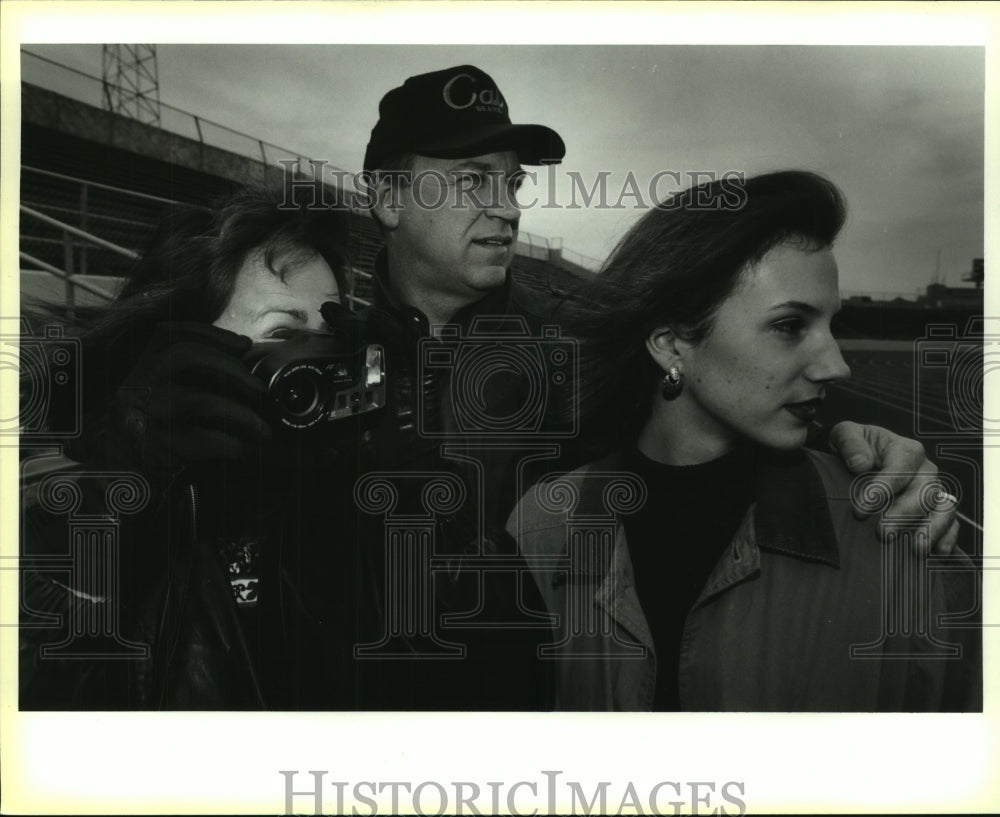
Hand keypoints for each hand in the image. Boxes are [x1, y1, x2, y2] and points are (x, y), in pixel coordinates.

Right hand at [111, 322, 270, 477]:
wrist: (126, 479)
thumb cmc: (157, 432)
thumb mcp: (163, 393)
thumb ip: (192, 373)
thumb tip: (243, 355)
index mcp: (141, 368)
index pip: (171, 334)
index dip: (211, 334)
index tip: (243, 345)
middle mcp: (137, 386)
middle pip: (185, 356)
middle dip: (231, 367)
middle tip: (260, 389)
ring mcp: (145, 416)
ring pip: (200, 400)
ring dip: (241, 413)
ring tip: (263, 428)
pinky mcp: (157, 449)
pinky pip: (205, 440)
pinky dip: (233, 444)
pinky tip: (245, 450)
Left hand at [828, 421, 958, 553]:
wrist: (861, 460)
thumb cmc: (855, 448)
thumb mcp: (844, 434)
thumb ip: (850, 443)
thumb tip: (860, 464)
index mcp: (906, 450)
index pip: (899, 469)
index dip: (881, 490)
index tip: (859, 511)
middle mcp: (925, 471)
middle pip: (923, 492)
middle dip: (903, 514)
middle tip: (883, 534)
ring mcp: (934, 491)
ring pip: (943, 509)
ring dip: (932, 529)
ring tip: (916, 549)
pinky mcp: (936, 511)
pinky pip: (951, 524)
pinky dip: (949, 537)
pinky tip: (938, 552)